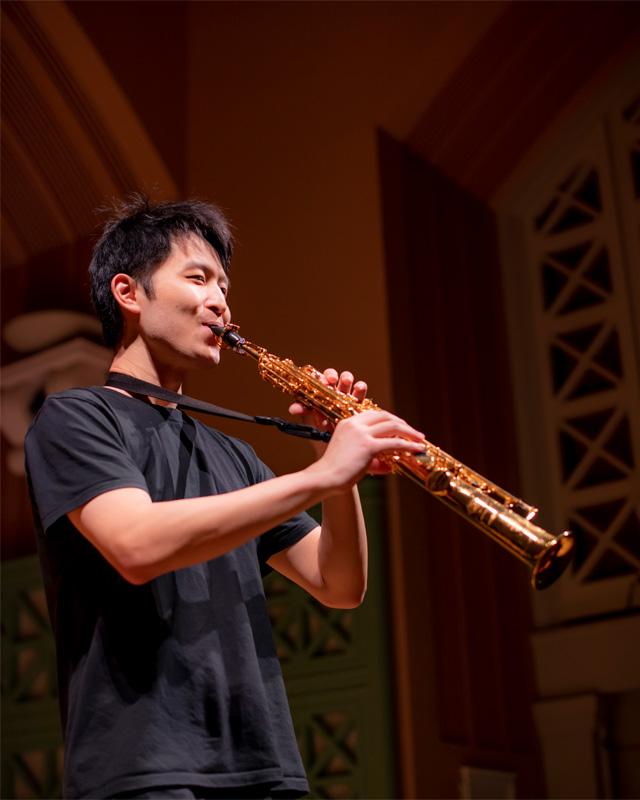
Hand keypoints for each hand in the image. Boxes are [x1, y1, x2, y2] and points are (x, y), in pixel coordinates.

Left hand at [289, 369, 367, 455]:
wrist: (333, 445)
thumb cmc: (320, 430)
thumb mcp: (310, 420)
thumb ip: (303, 411)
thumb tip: (293, 408)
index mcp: (319, 393)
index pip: (317, 379)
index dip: (317, 377)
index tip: (320, 380)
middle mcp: (332, 391)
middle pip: (332, 376)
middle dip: (331, 375)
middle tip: (331, 380)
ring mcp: (346, 395)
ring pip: (347, 380)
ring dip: (346, 378)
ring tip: (347, 381)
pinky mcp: (358, 403)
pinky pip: (361, 392)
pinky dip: (360, 387)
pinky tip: (358, 388)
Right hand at [308, 408, 425, 492]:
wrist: (324, 478)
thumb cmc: (335, 471)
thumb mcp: (350, 455)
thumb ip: (369, 456)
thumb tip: (388, 465)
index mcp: (348, 422)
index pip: (375, 414)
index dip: (391, 420)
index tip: (401, 428)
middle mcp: (355, 424)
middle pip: (386, 416)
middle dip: (403, 424)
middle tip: (414, 433)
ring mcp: (361, 433)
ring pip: (393, 426)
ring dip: (410, 432)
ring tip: (420, 439)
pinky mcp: (368, 445)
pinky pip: (394, 442)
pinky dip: (408, 445)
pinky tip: (417, 449)